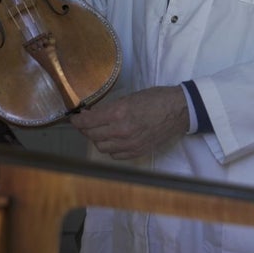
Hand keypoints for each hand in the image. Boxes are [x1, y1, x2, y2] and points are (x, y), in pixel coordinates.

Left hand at [69, 86, 189, 160]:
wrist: (179, 111)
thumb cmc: (156, 99)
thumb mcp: (129, 97)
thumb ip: (111, 108)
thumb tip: (93, 114)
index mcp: (119, 113)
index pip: (88, 122)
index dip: (77, 120)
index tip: (74, 118)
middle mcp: (121, 131)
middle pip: (92, 136)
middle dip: (85, 129)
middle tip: (84, 123)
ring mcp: (130, 144)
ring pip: (101, 147)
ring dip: (97, 139)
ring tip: (99, 131)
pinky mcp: (137, 152)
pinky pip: (115, 155)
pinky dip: (110, 148)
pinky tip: (112, 140)